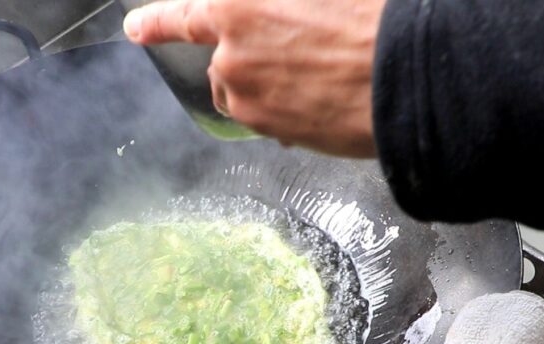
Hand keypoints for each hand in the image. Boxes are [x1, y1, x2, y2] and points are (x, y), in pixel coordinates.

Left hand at [123, 0, 384, 157]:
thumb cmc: (370, 20)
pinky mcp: (271, 132)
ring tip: (316, 79)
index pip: (182, 14)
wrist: (409, 76)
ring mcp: (248, 98)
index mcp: (237, 7)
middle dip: (247, 63)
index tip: (134, 30)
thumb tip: (273, 18)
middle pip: (221, 63)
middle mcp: (230, 55)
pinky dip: (285, 113)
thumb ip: (277, 8)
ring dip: (266, 90)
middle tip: (297, 57)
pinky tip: (324, 101)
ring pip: (243, 95)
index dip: (156, 22)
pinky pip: (268, 121)